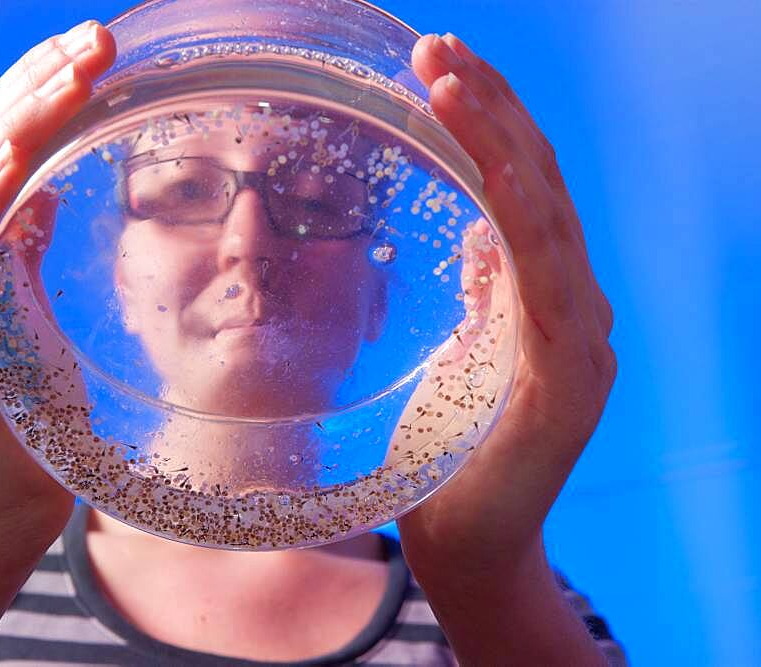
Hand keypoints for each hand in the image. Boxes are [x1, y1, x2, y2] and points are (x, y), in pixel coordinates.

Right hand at [0, 20, 116, 555]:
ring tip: (72, 68)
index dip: (33, 97)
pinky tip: (11, 151)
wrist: (5, 503)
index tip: (90, 54)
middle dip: (34, 88)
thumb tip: (35, 188)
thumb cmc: (29, 414)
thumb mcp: (28, 312)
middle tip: (95, 38)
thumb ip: (18, 250)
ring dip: (18, 122)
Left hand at [397, 34, 614, 590]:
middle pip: (539, 183)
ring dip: (497, 140)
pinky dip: (519, 214)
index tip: (442, 66)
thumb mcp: (466, 354)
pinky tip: (487, 163)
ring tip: (446, 76)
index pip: (524, 188)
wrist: (473, 543)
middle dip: (489, 108)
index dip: (490, 122)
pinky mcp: (570, 371)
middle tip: (439, 47)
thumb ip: (487, 294)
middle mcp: (576, 304)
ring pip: (544, 213)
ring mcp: (582, 335)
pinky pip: (544, 275)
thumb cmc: (455, 453)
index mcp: (546, 297)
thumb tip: (481, 233)